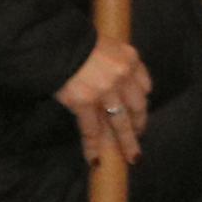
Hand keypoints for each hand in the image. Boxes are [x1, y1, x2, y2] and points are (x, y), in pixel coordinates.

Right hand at [57, 39, 151, 163]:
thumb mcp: (105, 43)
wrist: (57, 42)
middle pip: (137, 106)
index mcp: (129, 58)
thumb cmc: (76, 40)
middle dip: (139, 125)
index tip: (140, 110)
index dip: (142, 100)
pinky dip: (93, 147)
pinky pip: (92, 130)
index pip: (144, 84)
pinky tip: (95, 160)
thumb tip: (112, 75)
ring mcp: (105, 91)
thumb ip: (113, 59)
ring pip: (120, 123)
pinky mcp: (85, 103)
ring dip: (126, 142)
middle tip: (139, 137)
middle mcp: (123, 76)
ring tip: (132, 157)